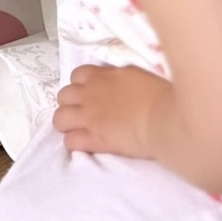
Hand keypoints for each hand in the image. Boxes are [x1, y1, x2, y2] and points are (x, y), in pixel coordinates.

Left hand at [53, 62, 168, 158]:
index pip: (76, 75)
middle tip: (82, 113)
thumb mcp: (136, 75)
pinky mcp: (93, 139)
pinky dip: (74, 144)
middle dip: (69, 104)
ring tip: (79, 130)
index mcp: (102, 76)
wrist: (163, 117)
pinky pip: (70, 142)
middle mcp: (90, 94)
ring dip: (67, 124)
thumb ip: (118, 78)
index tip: (89, 94)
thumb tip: (115, 82)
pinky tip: (85, 145)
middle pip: (63, 96)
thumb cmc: (159, 94)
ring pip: (59, 119)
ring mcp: (89, 117)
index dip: (80, 85)